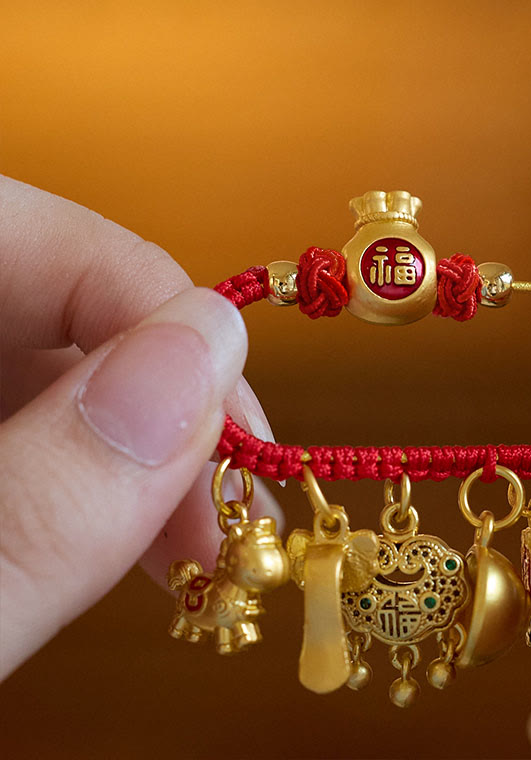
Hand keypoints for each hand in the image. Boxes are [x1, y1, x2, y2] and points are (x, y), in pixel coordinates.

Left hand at [0, 176, 279, 679]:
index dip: (162, 316)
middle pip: (61, 308)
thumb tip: (209, 354)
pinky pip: (40, 422)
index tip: (239, 428)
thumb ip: (41, 500)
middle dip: (169, 406)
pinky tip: (134, 534)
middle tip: (232, 513)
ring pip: (60, 370)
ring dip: (148, 453)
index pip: (38, 238)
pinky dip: (102, 476)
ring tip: (202, 544)